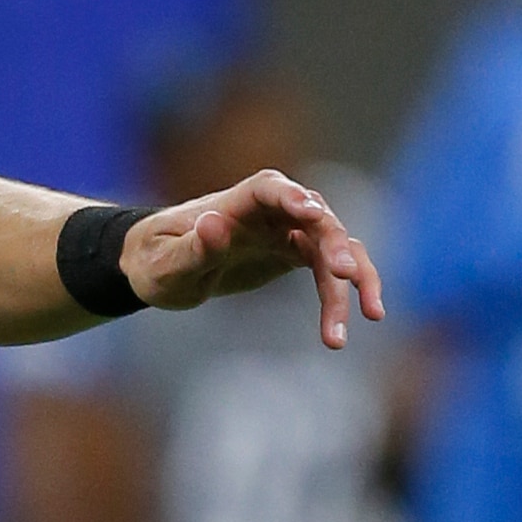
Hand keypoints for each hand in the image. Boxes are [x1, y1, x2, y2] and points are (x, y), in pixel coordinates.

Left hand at [122, 170, 384, 347]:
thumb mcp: (165, 264)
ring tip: (367, 317)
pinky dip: (341, 297)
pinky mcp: (291, 253)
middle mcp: (266, 211)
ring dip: (354, 279)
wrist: (156, 269)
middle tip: (344, 276)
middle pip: (315, 216)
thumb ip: (192, 248)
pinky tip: (340, 333)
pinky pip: (329, 270)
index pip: (268, 188)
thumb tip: (215, 223)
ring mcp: (284, 230)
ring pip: (333, 246)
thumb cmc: (153, 262)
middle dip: (334, 243)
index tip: (315, 213)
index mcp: (232, 203)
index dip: (293, 197)